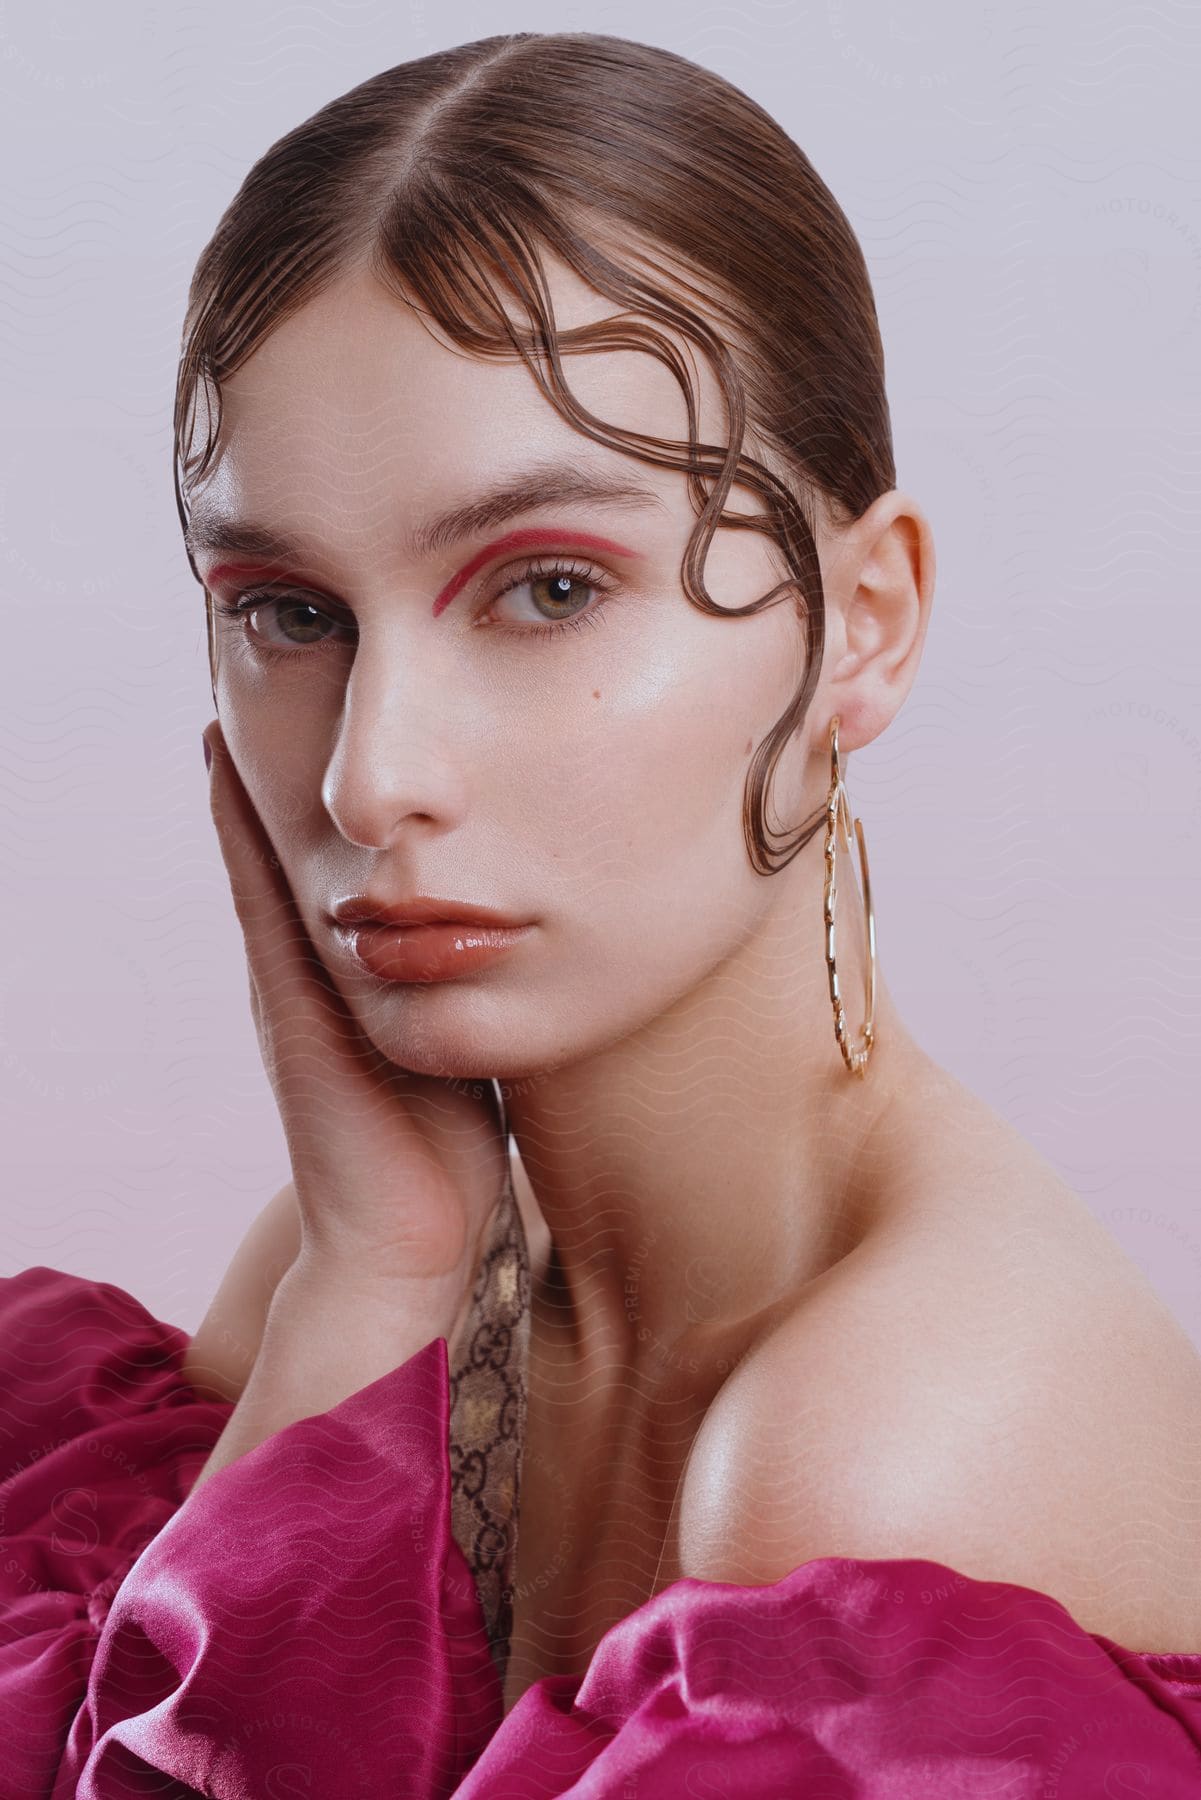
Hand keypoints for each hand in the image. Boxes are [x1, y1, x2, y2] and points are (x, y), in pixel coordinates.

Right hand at [200, 720, 510, 1335]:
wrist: (409, 1241)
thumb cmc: (447, 1151)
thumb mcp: (464, 1044)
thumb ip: (470, 992)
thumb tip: (519, 943)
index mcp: (351, 978)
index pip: (334, 867)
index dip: (326, 799)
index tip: (333, 716)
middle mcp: (311, 971)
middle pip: (287, 849)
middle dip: (283, 770)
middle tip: (279, 676)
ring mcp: (290, 983)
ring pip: (262, 856)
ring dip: (248, 777)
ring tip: (237, 691)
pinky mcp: (285, 1001)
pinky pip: (256, 896)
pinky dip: (237, 830)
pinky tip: (224, 763)